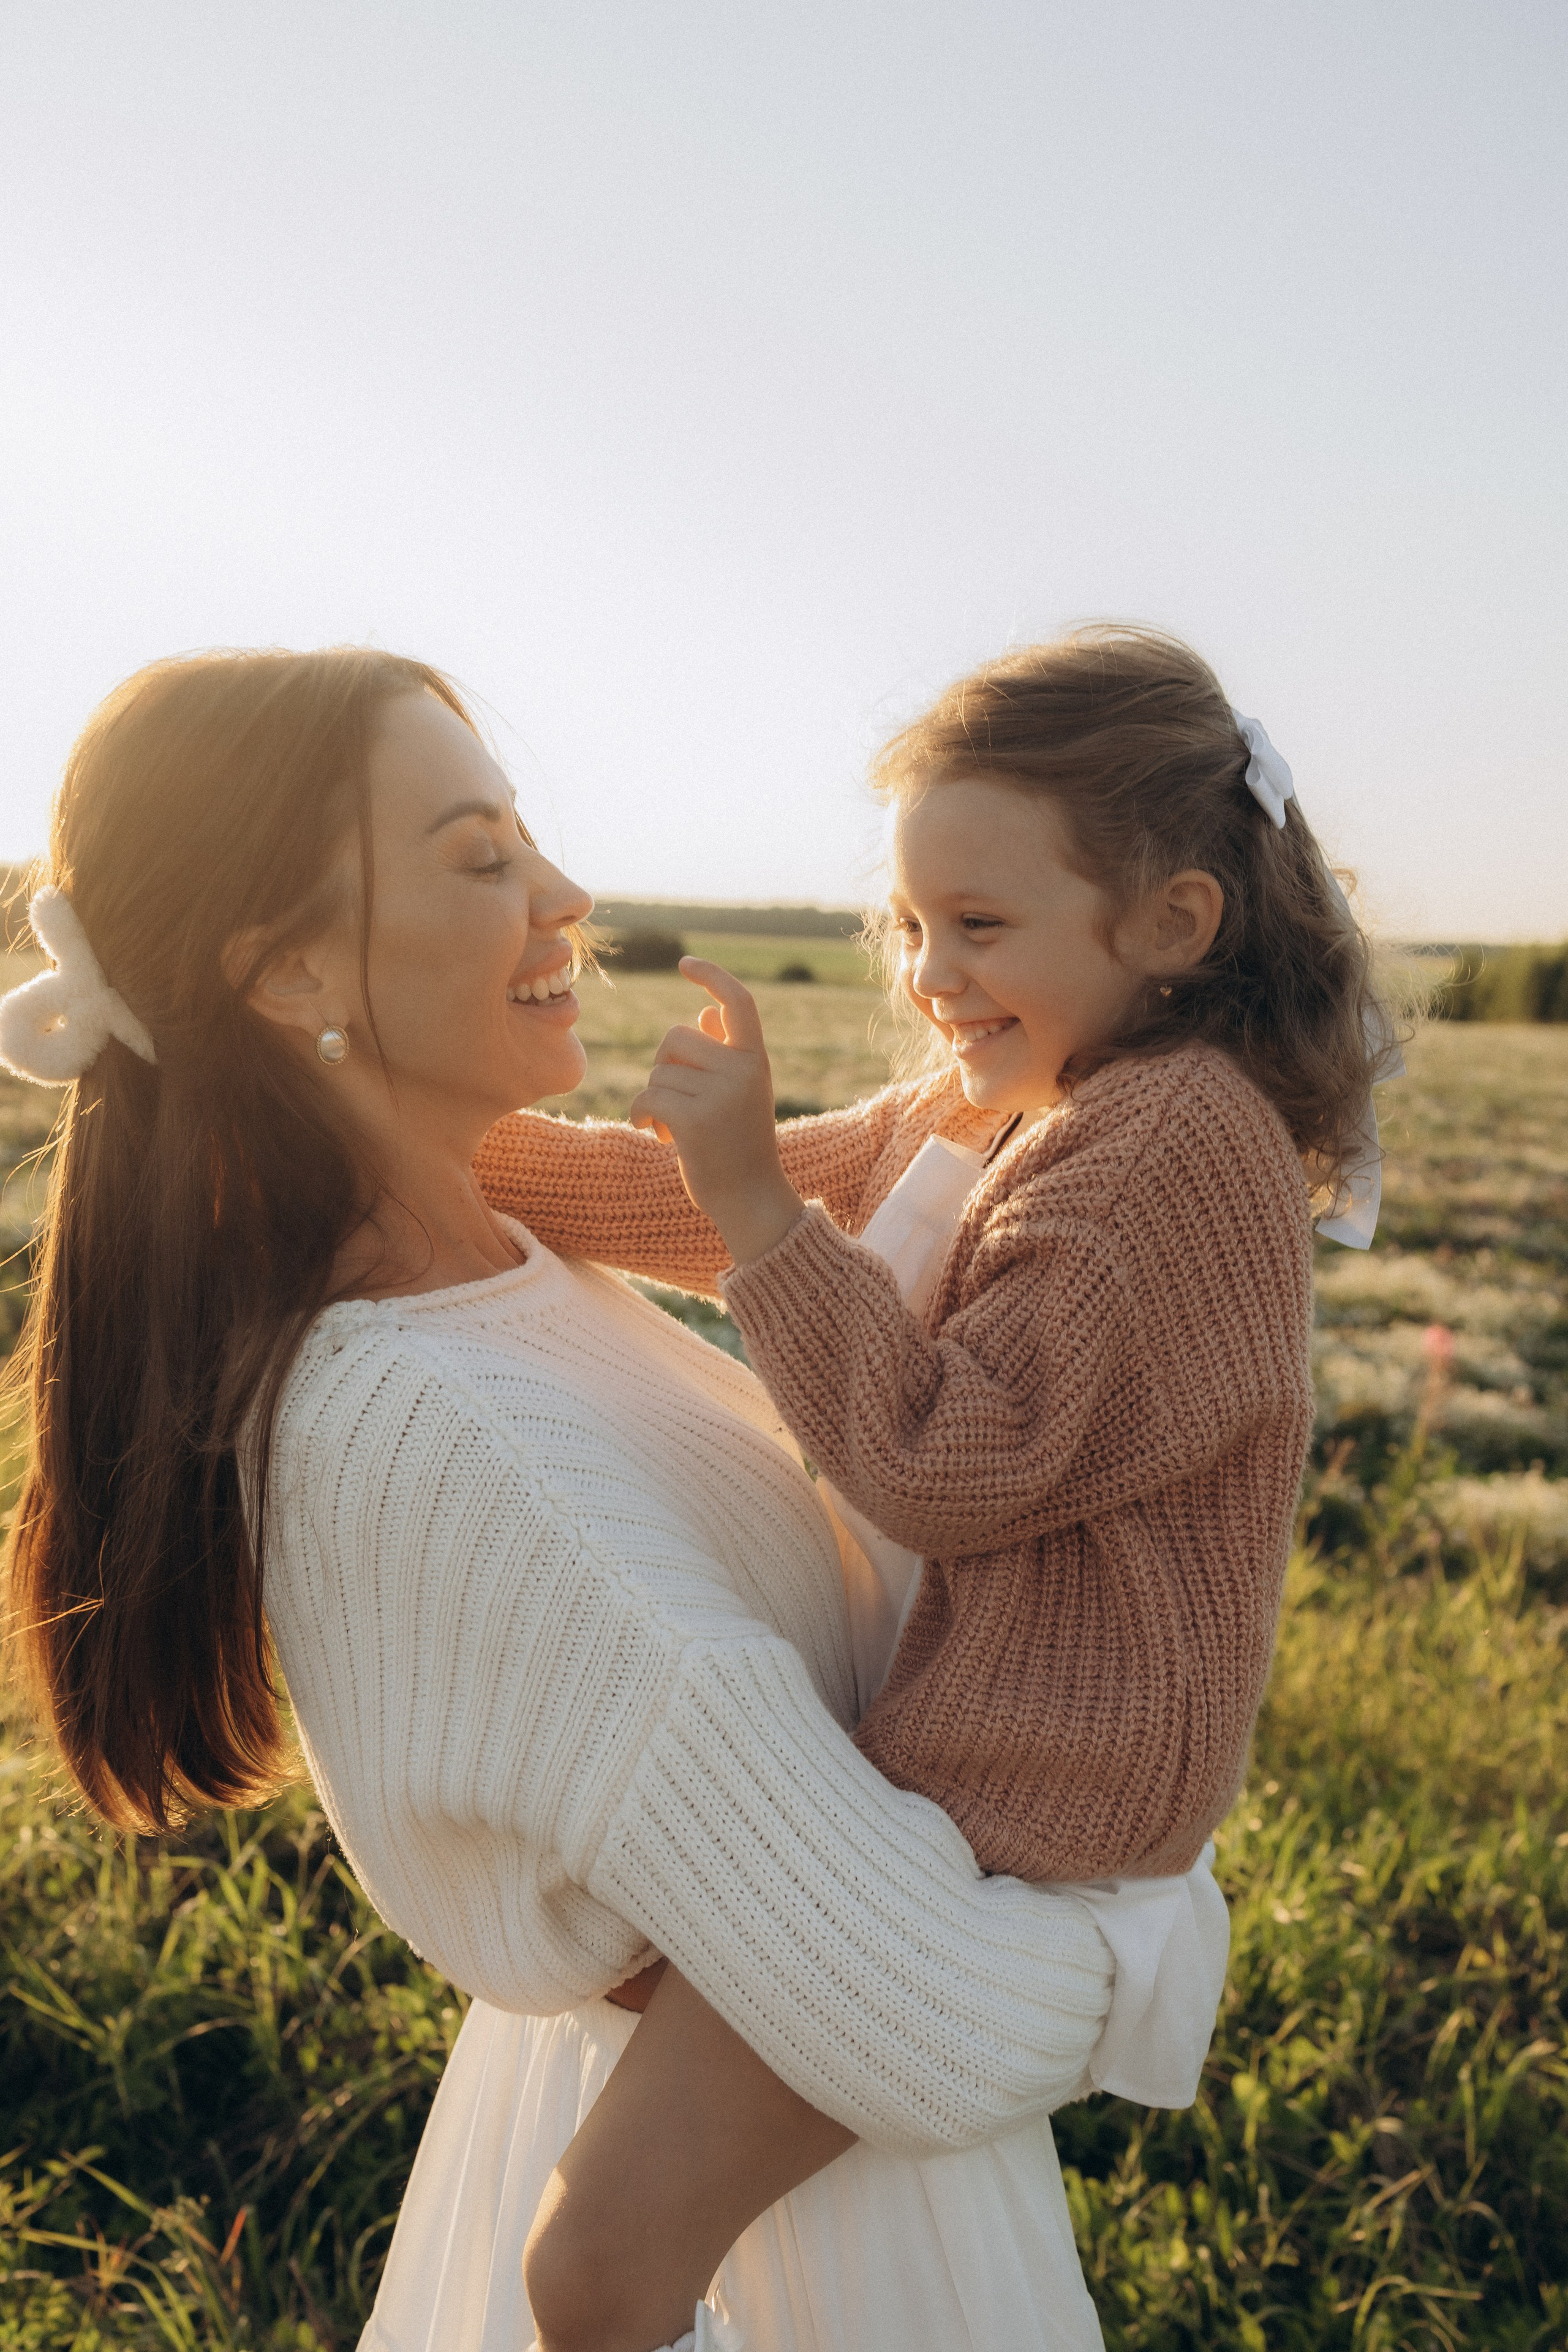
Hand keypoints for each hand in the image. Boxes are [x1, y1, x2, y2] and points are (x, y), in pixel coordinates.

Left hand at [628, 960, 803, 1264]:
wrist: (751, 1200)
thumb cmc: (741, 1145)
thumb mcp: (742, 1093)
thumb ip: (726, 1052)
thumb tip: (707, 1012)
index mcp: (756, 1059)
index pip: (739, 1001)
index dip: (713, 976)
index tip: (685, 964)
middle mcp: (743, 1070)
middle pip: (677, 1037)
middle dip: (664, 1066)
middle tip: (675, 1101)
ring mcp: (720, 1095)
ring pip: (659, 1071)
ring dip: (655, 1099)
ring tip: (674, 1128)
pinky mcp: (694, 1119)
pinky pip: (648, 1096)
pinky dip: (642, 1113)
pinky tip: (655, 1133)